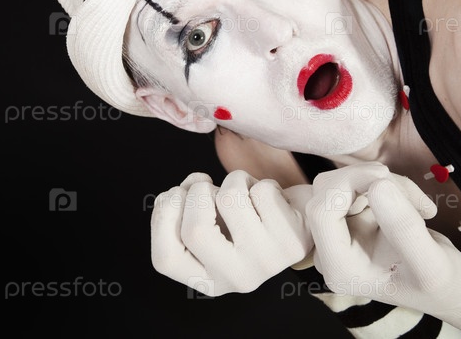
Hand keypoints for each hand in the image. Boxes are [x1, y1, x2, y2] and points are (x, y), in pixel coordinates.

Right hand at [151, 170, 312, 296]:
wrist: (298, 222)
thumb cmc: (246, 218)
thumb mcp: (209, 221)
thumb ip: (184, 210)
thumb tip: (186, 190)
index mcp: (207, 281)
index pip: (165, 258)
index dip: (162, 217)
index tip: (176, 194)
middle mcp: (235, 280)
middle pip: (195, 229)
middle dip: (196, 191)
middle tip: (208, 186)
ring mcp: (265, 264)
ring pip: (229, 199)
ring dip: (231, 180)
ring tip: (243, 191)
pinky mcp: (291, 243)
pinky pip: (261, 192)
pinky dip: (260, 182)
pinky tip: (269, 197)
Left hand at [306, 162, 460, 332]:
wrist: (452, 285)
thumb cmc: (443, 284)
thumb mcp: (432, 263)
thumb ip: (404, 229)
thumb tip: (378, 185)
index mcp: (340, 269)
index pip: (320, 213)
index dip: (349, 184)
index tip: (387, 177)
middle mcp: (331, 251)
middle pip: (327, 191)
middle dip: (370, 180)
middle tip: (414, 194)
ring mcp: (339, 232)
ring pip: (344, 182)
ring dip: (385, 181)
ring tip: (420, 204)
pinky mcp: (352, 217)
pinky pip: (359, 183)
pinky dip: (389, 183)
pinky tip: (414, 203)